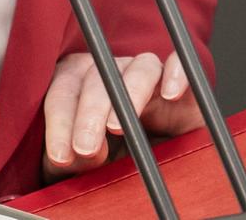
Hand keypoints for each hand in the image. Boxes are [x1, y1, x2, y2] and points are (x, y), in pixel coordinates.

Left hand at [40, 51, 198, 178]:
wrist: (158, 180)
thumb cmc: (112, 169)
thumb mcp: (86, 169)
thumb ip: (74, 161)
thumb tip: (81, 153)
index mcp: (82, 86)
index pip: (64, 89)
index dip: (59, 121)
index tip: (61, 156)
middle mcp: (115, 75)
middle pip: (98, 75)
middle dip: (87, 113)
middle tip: (85, 148)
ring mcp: (151, 79)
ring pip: (138, 67)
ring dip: (126, 94)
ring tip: (116, 128)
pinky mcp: (186, 91)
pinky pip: (181, 65)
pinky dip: (176, 72)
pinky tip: (169, 94)